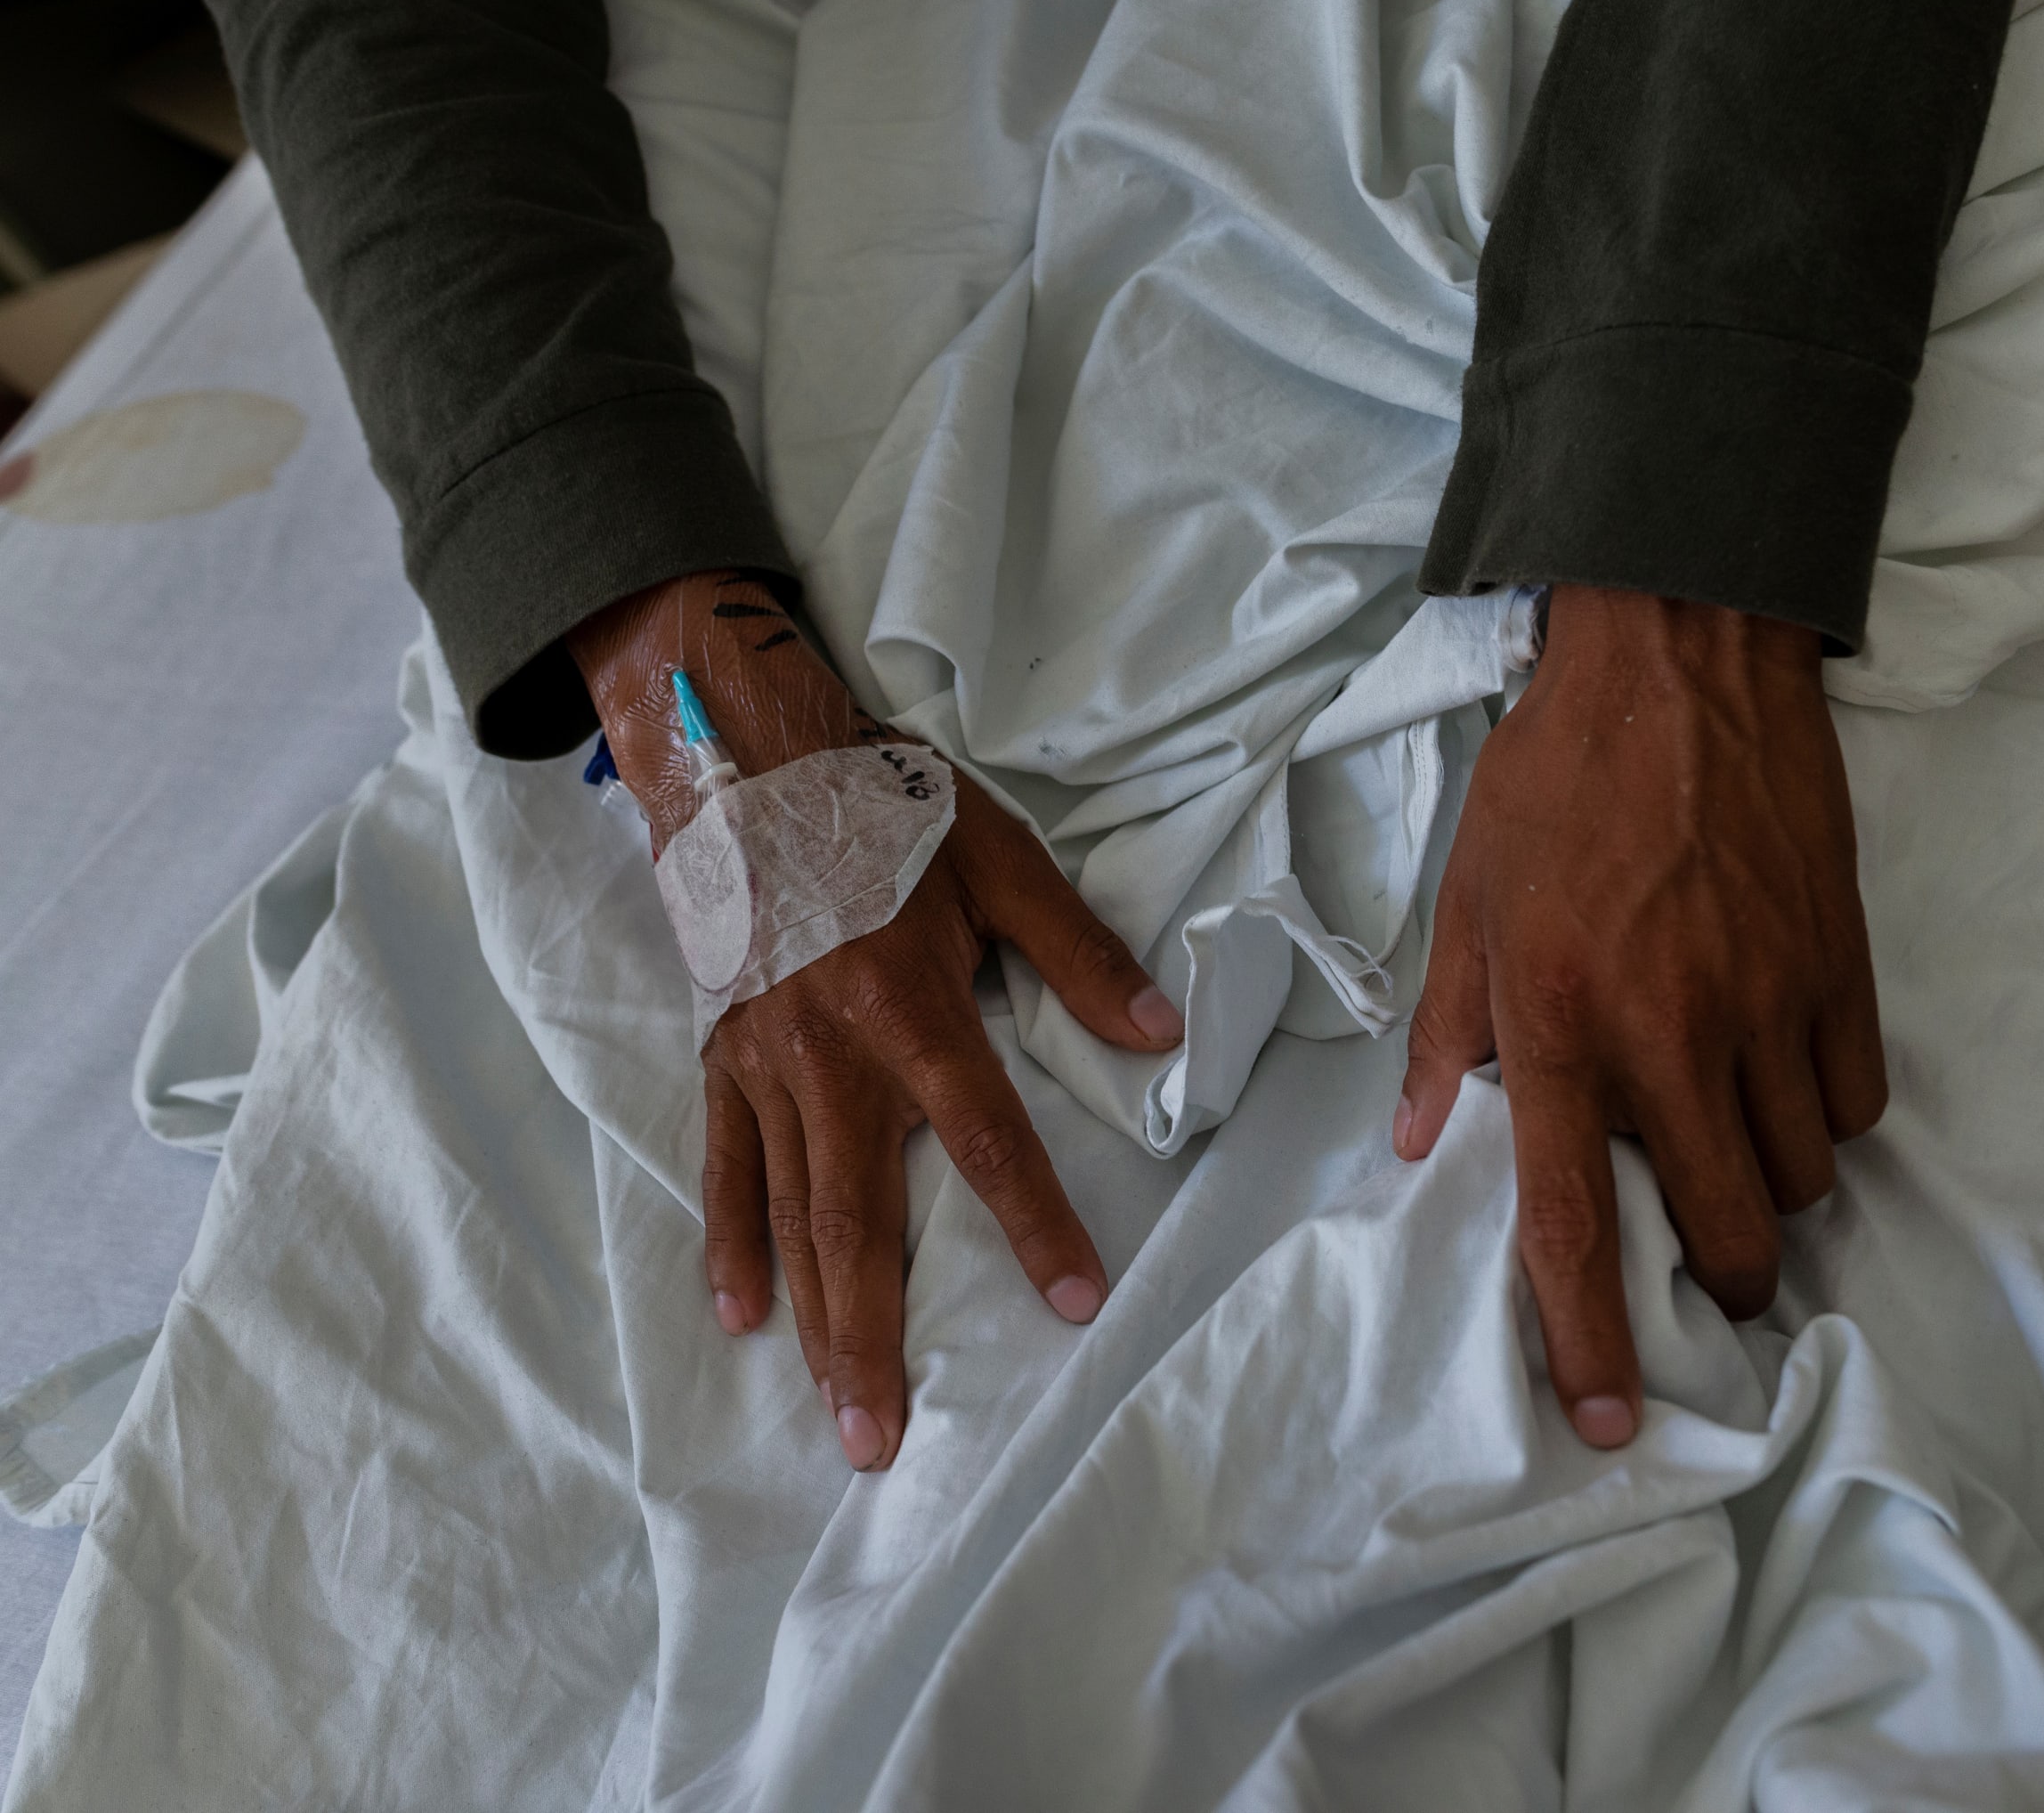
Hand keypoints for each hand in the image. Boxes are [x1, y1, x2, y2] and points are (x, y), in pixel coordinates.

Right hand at [569, 571, 1182, 1470]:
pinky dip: (730, 1241)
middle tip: (887, 1441)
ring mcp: (767, 1065)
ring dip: (814, 1320)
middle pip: (859, 1218)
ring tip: (837, 1413)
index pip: (986, 1140)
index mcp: (911, 1010)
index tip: (1073, 1304)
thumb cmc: (886, 811)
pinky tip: (741, 1316)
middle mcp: (833, 1057)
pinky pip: (723, 1164)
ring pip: (791, 1213)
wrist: (749, 762)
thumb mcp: (1000, 861)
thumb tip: (1160, 1027)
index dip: (1034, 1222)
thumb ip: (1075, 951)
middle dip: (876, 1336)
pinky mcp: (723, 1058)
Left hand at [1394, 585, 1885, 1450]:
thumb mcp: (1467, 902)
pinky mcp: (1843, 969)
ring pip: (1802, 1178)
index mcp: (1558, 1025)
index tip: (1606, 1421)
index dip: (1587, 1336)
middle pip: (1730, 1231)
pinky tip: (1784, 1076)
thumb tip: (1411, 1147)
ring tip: (1733, 1143)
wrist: (1678, 662)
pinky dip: (1824, 1118)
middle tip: (1705, 1262)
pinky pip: (1855, 1104)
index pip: (1572, 1220)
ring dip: (1771, 1192)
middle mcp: (1668, 1035)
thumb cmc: (1554, 782)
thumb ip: (1444, 1036)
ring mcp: (1769, 1005)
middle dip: (1722, 1280)